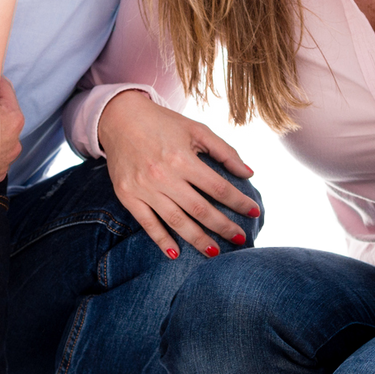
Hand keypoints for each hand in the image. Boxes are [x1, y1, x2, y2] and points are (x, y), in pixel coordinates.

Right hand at [98, 89, 259, 259]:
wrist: (119, 119)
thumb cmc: (163, 124)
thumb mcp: (196, 130)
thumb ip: (224, 151)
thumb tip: (248, 174)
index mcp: (182, 158)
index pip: (218, 187)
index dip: (238, 202)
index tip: (254, 212)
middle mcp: (163, 175)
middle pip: (200, 209)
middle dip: (223, 226)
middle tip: (240, 239)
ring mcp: (144, 188)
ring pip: (176, 221)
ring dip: (197, 239)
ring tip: (214, 252)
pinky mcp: (128, 196)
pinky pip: (147, 223)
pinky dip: (161, 240)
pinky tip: (175, 254)